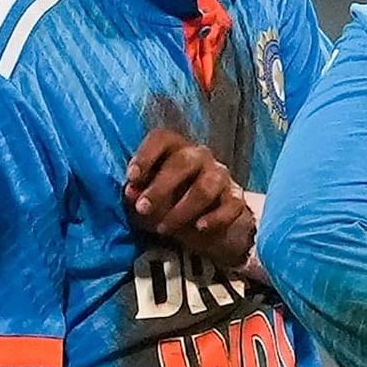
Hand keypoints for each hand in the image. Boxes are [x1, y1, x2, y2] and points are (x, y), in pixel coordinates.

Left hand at [127, 127, 257, 272]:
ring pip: (206, 187)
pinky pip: (230, 205)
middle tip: (142, 208)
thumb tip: (131, 193)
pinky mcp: (236, 199)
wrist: (202, 225)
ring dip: (182, 208)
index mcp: (174, 149)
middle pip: (183, 162)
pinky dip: (215, 218)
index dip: (145, 155)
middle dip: (160, 187)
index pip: (162, 139)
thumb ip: (138, 193)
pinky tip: (199, 228)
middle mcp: (199, 157)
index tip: (131, 178)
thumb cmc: (169, 202)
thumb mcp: (147, 198)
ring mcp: (220, 177)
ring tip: (163, 227)